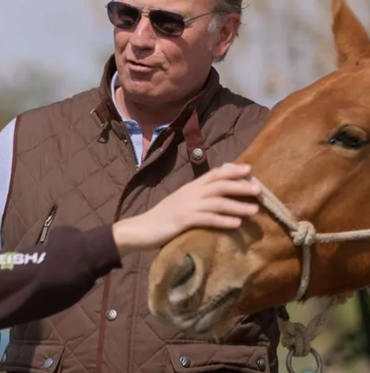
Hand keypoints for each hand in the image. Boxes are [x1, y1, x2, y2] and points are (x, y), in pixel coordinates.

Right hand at [112, 163, 260, 256]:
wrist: (141, 229)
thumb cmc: (162, 218)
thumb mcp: (180, 203)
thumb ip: (196, 198)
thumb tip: (216, 196)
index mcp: (190, 188)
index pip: (213, 174)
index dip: (231, 171)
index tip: (249, 169)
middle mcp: (190, 194)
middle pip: (218, 185)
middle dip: (239, 186)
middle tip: (259, 189)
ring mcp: (186, 207)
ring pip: (217, 203)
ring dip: (237, 206)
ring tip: (254, 210)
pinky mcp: (183, 221)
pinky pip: (207, 219)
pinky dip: (223, 221)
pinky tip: (236, 224)